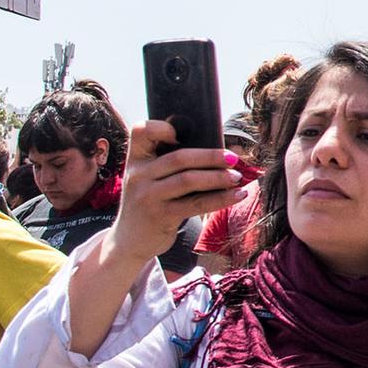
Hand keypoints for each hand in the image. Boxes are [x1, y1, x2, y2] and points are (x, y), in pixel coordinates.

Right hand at [108, 122, 242, 265]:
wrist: (129, 240)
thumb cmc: (151, 201)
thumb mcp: (150, 179)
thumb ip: (172, 164)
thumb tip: (225, 151)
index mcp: (136, 159)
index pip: (141, 131)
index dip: (161, 127)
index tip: (181, 132)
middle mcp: (138, 175)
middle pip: (179, 157)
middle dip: (211, 156)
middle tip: (234, 158)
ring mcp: (148, 196)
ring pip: (189, 180)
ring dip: (218, 177)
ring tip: (237, 177)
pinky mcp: (161, 216)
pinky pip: (196, 203)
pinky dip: (221, 198)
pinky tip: (237, 195)